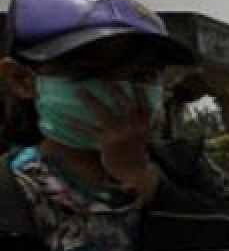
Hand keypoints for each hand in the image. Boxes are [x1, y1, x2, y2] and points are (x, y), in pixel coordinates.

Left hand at [71, 84, 159, 200]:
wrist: (134, 170)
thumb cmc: (135, 149)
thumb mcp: (142, 133)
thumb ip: (139, 119)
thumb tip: (133, 105)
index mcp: (143, 124)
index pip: (144, 104)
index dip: (140, 92)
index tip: (135, 79)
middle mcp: (133, 128)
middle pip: (125, 106)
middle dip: (116, 93)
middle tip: (106, 81)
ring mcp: (120, 135)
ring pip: (105, 115)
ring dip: (92, 102)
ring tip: (80, 92)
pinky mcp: (106, 143)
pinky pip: (88, 130)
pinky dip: (75, 123)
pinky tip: (64, 117)